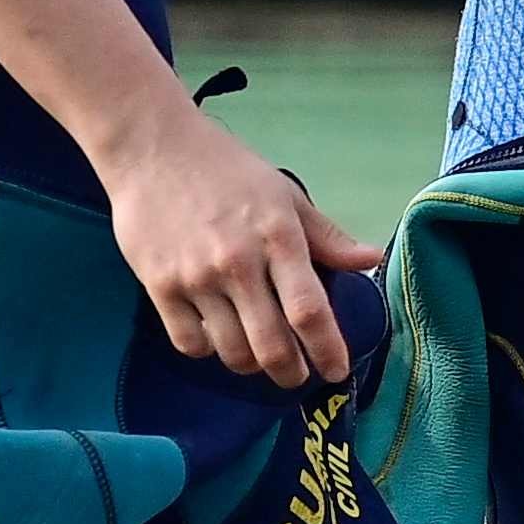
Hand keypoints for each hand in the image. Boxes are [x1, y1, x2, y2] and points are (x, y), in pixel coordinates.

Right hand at [102, 104, 379, 382]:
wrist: (152, 147)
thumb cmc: (226, 169)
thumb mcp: (284, 194)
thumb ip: (326, 235)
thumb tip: (370, 260)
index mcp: (278, 237)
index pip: (310, 311)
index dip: (328, 350)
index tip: (337, 371)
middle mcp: (238, 262)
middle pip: (272, 344)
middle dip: (291, 372)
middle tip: (298, 376)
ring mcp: (196, 277)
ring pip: (232, 351)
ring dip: (251, 365)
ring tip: (259, 356)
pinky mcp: (159, 285)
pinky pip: (190, 342)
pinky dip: (209, 351)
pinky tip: (218, 338)